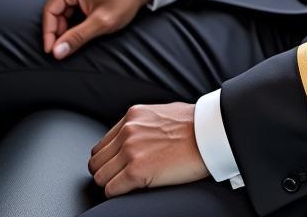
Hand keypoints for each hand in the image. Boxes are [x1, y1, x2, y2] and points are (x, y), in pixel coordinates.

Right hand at [42, 0, 152, 58]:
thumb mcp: (101, 23)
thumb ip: (77, 38)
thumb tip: (57, 51)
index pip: (49, 12)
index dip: (49, 35)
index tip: (51, 51)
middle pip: (55, 9)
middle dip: (59, 30)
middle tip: (65, 48)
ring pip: (62, 7)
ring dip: (67, 24)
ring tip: (78, 36)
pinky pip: (69, 1)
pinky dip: (73, 16)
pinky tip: (81, 25)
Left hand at [88, 102, 207, 196]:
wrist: (209, 133)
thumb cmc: (193, 125)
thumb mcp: (161, 114)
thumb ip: (144, 123)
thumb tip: (138, 136)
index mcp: (132, 116)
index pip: (103, 144)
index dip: (109, 159)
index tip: (117, 167)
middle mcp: (127, 130)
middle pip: (97, 161)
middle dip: (107, 172)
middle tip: (120, 179)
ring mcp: (130, 150)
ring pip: (100, 176)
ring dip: (111, 183)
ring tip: (127, 186)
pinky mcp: (136, 171)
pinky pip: (111, 189)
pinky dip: (118, 193)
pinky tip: (132, 190)